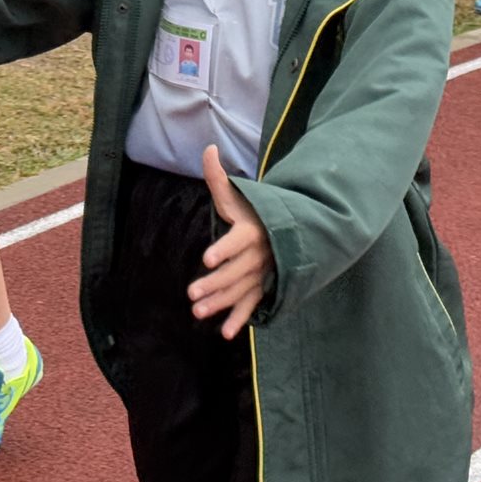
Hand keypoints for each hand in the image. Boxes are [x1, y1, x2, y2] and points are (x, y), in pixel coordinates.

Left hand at [188, 145, 272, 339]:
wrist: (289, 231)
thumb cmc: (255, 212)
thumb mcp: (237, 195)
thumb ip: (219, 176)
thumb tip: (208, 148)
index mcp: (251, 231)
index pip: (237, 241)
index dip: (223, 250)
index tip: (207, 259)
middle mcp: (258, 255)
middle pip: (235, 272)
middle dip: (214, 284)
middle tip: (191, 295)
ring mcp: (262, 274)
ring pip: (240, 291)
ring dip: (221, 304)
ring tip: (198, 313)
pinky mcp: (263, 287)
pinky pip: (252, 306)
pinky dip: (240, 319)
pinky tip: (225, 333)